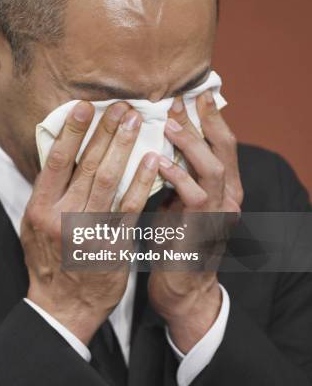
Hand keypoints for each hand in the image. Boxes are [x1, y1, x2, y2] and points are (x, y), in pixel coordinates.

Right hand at [21, 100, 159, 344]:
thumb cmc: (49, 262)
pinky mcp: (113, 245)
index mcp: (39, 209)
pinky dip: (141, 181)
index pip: (56, 161)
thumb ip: (46, 193)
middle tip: (122, 106)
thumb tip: (58, 154)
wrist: (63, 306)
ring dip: (123, 147)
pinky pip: (130, 207)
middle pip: (85, 165)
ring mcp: (88, 232)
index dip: (71, 131)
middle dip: (105, 132)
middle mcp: (61, 217)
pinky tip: (152, 160)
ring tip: (136, 122)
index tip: (85, 106)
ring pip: (108, 180)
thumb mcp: (33, 226)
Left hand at [148, 90, 242, 352]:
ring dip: (191, 142)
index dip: (210, 118)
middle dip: (203, 120)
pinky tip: (158, 161)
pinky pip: (194, 196)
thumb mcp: (179, 203)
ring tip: (169, 122)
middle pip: (224, 148)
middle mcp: (229, 198)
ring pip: (213, 167)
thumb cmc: (175, 242)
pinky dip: (177, 175)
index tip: (193, 95)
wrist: (183, 290)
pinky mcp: (203, 230)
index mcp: (224, 189)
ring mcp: (219, 214)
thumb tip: (157, 145)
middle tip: (180, 99)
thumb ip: (178, 177)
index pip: (223, 144)